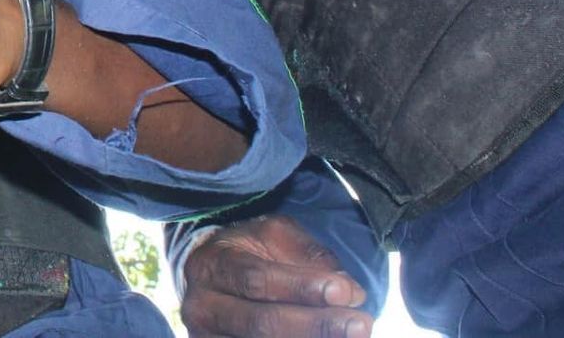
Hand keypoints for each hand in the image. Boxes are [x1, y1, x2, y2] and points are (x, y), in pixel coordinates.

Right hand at [181, 216, 372, 337]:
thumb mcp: (274, 236)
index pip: (256, 280)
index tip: (345, 291)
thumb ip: (310, 257)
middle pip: (260, 324)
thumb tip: (349, 292)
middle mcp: (202, 308)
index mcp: (211, 267)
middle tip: (361, 325)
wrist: (209, 278)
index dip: (302, 288)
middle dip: (315, 326)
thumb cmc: (248, 253)